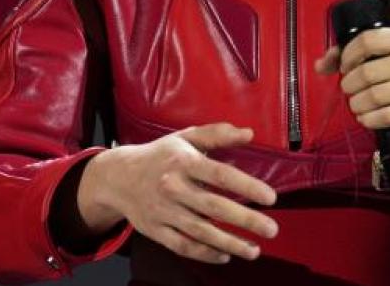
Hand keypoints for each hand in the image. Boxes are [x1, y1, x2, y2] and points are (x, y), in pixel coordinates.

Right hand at [83, 123, 278, 264]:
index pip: (220, 175)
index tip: (270, 197)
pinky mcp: (155, 230)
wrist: (118, 177)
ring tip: (254, 250)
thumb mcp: (185, 138)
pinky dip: (204, 253)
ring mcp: (163, 211)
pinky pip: (183, 246)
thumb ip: (217, 134)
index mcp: (183, 162)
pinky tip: (225, 256)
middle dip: (246, 220)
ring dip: (230, 243)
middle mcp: (173, 187)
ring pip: (200, 231)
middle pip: (214, 207)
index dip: (247, 186)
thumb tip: (249, 133)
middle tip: (271, 229)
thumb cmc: (160, 156)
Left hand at [314, 27, 389, 159]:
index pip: (369, 39)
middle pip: (369, 70)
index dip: (349, 55)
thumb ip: (353, 57)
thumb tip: (321, 64)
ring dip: (358, 104)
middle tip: (349, 91)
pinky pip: (389, 115)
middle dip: (350, 85)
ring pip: (377, 95)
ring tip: (357, 105)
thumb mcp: (389, 61)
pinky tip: (367, 118)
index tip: (345, 67)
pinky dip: (371, 120)